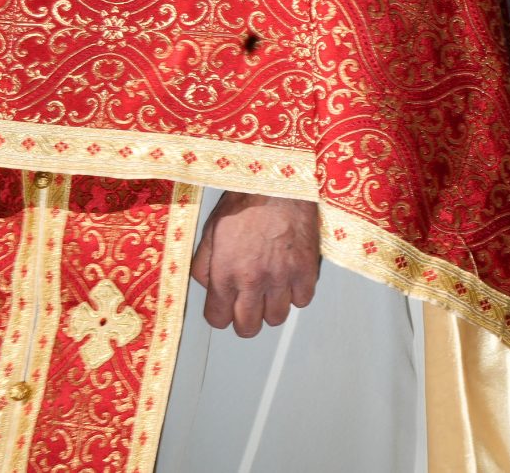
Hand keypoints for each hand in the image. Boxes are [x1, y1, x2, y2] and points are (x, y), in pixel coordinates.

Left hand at [191, 192, 320, 336]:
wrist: (279, 183)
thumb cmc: (245, 201)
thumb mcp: (210, 231)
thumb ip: (203, 266)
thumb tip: (208, 287)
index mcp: (224, 273)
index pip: (218, 319)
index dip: (221, 315)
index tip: (225, 309)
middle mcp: (252, 280)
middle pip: (248, 326)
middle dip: (245, 321)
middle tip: (248, 307)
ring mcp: (281, 277)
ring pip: (276, 317)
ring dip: (272, 308)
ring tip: (270, 291)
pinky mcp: (306, 269)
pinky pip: (303, 300)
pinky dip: (297, 294)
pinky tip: (290, 279)